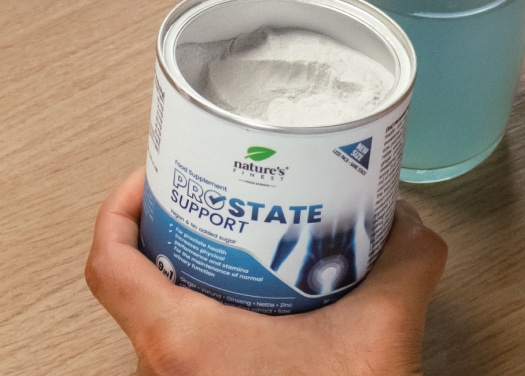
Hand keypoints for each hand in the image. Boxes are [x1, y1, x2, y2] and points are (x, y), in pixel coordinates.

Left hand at [85, 169, 446, 375]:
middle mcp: (167, 372)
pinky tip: (258, 295)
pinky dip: (207, 309)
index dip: (121, 208)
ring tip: (234, 237)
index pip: (110, 265)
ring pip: (156, 316)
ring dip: (188, 271)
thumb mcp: (382, 330)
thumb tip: (404, 219)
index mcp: (186, 343)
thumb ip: (404, 259)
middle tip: (209, 196)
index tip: (152, 178)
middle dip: (170, 229)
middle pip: (136, 281)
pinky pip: (181, 344)